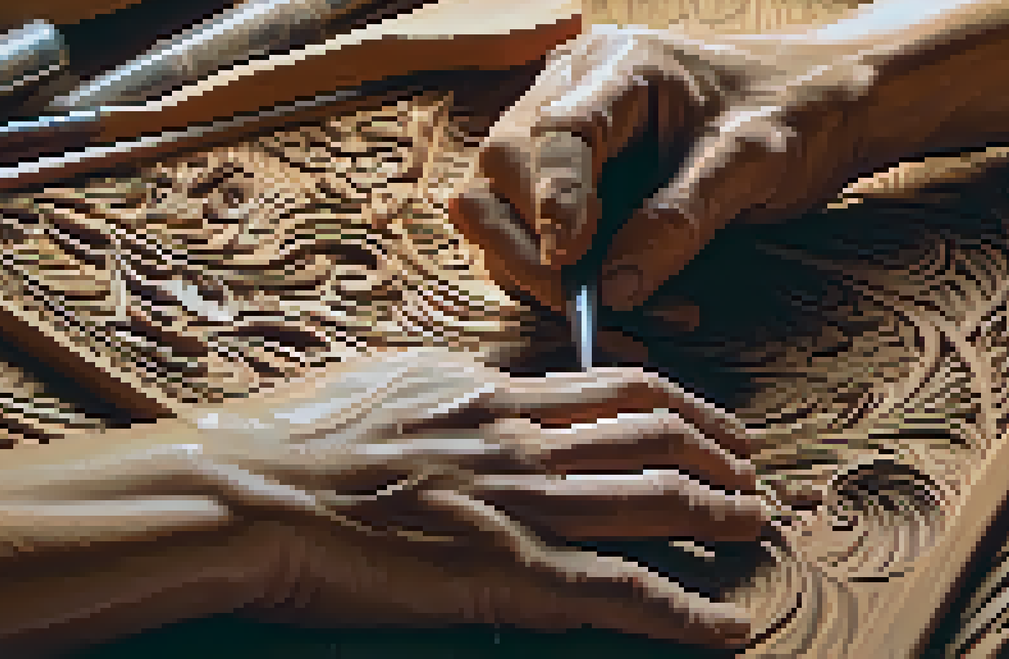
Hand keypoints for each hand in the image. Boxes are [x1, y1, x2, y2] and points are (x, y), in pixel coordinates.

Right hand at [189, 348, 774, 646]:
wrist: (248, 492)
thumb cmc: (293, 438)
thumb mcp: (381, 382)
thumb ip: (447, 385)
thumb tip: (481, 382)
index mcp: (491, 391)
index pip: (617, 383)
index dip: (684, 400)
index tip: (716, 420)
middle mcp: (522, 438)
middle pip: (655, 432)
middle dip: (721, 453)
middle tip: (758, 474)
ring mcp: (520, 506)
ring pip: (654, 499)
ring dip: (721, 514)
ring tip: (760, 527)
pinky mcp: (507, 577)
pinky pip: (619, 592)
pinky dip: (684, 612)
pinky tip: (727, 626)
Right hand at [450, 24, 881, 311]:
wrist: (821, 105)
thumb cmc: (793, 113)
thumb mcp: (753, 163)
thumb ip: (681, 219)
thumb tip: (614, 288)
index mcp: (617, 66)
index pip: (554, 131)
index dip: (552, 197)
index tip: (568, 259)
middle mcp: (572, 93)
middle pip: (499, 170)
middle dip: (531, 248)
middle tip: (587, 308)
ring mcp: (564, 140)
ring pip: (500, 212)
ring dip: (546, 278)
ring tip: (632, 318)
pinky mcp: (572, 184)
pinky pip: (537, 239)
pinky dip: (571, 286)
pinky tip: (638, 307)